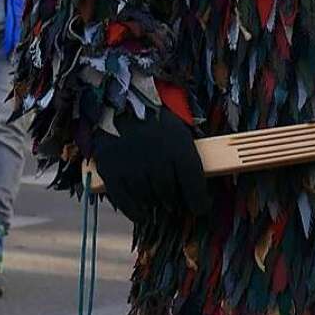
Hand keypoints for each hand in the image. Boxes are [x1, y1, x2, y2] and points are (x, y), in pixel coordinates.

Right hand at [92, 107, 210, 221]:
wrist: (118, 102)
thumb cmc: (154, 118)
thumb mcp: (178, 129)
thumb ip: (187, 154)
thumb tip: (203, 178)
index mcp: (178, 146)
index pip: (193, 183)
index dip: (199, 201)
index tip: (201, 208)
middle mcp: (157, 159)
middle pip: (170, 195)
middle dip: (174, 202)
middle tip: (174, 202)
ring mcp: (133, 167)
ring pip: (148, 199)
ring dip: (155, 204)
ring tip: (158, 201)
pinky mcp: (111, 172)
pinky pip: (126, 202)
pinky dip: (135, 212)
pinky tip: (142, 213)